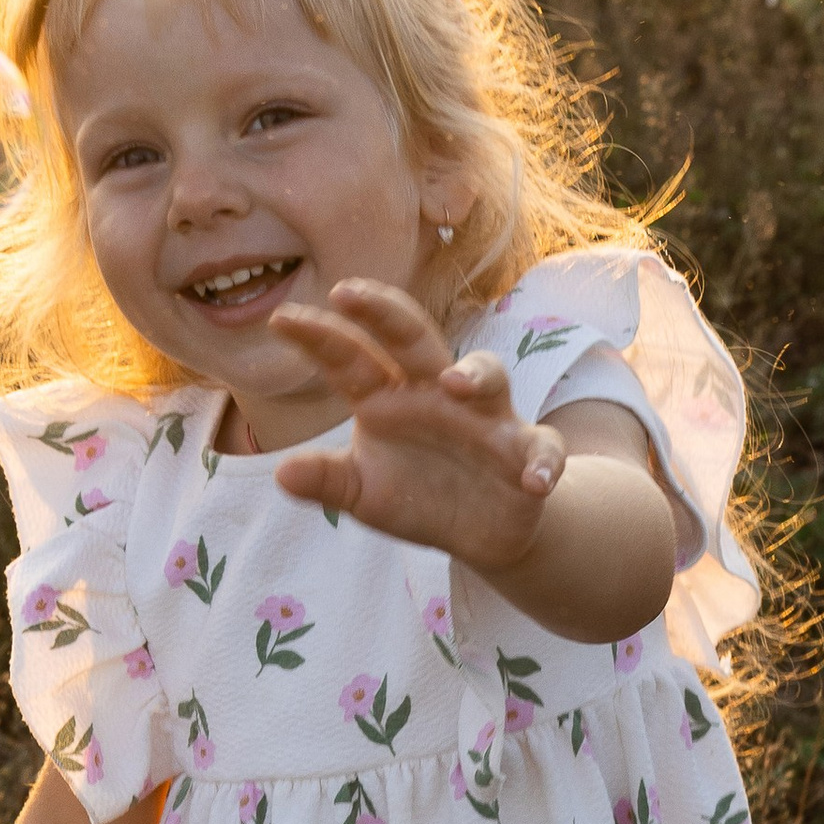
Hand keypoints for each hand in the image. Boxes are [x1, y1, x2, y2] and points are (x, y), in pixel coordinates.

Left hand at [268, 279, 565, 570]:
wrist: (479, 532)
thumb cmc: (417, 496)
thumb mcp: (364, 494)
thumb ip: (328, 481)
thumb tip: (282, 475)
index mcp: (389, 398)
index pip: (351, 359)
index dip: (320, 337)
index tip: (280, 320)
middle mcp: (437, 394)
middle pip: (415, 339)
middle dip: (385, 313)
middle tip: (348, 291)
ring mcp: (485, 419)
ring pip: (488, 376)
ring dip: (476, 374)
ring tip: (454, 382)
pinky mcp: (526, 453)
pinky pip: (542, 448)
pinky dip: (543, 462)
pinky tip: (535, 481)